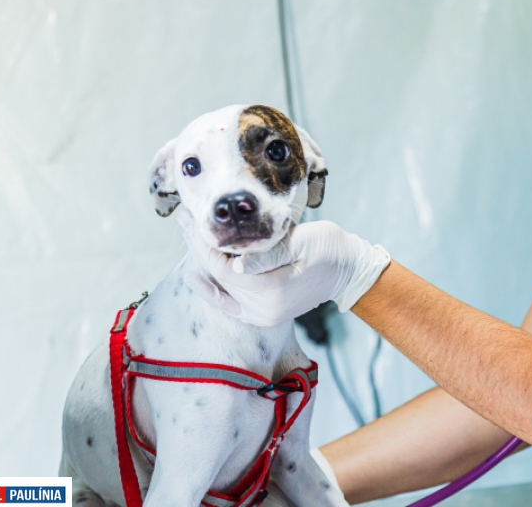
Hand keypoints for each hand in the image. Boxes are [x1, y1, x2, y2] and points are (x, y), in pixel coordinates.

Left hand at [178, 210, 389, 326]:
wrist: (347, 269)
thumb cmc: (327, 247)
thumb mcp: (302, 243)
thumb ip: (269, 255)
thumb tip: (237, 266)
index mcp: (272, 289)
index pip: (225, 266)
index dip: (205, 242)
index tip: (191, 217)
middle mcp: (263, 308)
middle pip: (219, 276)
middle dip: (201, 246)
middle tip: (184, 219)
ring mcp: (263, 314)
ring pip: (223, 286)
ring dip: (205, 260)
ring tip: (190, 233)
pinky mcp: (264, 314)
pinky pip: (231, 306)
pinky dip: (212, 293)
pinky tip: (194, 278)